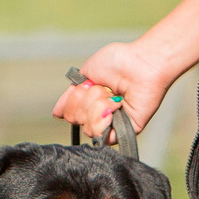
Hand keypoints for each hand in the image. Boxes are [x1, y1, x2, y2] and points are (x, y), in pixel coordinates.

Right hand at [52, 42, 170, 142]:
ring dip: (98, 106)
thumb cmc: (118, 62)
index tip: (86, 85)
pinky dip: (105, 118)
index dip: (73, 100)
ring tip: (113, 96)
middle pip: (76, 120)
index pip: (69, 114)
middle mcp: (100, 115)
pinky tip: (116, 106)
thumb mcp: (86, 74)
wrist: (141, 62)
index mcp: (91, 103)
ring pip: (88, 128)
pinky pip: (102, 136)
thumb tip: (57, 113)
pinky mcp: (125, 131)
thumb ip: (70, 96)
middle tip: (103, 88)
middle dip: (85, 100)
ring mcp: (112, 124)